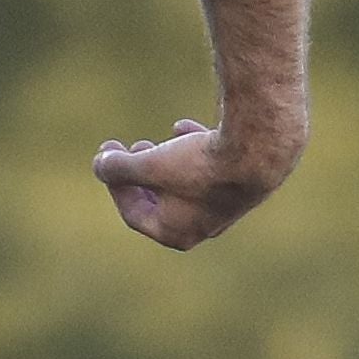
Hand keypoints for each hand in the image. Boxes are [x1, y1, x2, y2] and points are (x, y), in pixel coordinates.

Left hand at [92, 117, 288, 251]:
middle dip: (141, 175)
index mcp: (175, 233)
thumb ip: (118, 167)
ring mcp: (225, 208)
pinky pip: (210, 172)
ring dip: (168, 162)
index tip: (106, 154)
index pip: (133, 213)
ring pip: (185, 186)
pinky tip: (184, 125)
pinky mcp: (243, 185)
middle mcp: (201, 227)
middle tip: (132, 147)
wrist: (259, 152)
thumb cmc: (199, 165)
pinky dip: (194, 151)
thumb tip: (100, 165)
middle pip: (160, 202)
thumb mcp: (149, 164)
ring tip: (159, 138)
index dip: (114, 183)